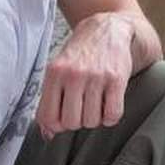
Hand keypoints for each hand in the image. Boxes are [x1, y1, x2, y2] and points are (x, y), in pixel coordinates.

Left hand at [39, 14, 133, 135]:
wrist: (107, 30)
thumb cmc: (80, 54)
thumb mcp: (58, 70)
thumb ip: (49, 101)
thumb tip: (47, 134)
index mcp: (54, 73)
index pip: (48, 117)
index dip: (56, 125)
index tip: (64, 118)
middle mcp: (73, 75)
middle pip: (71, 122)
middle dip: (78, 121)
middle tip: (82, 109)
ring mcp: (96, 77)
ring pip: (92, 121)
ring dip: (95, 118)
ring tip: (96, 104)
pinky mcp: (117, 79)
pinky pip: (112, 115)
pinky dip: (111, 117)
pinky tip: (109, 105)